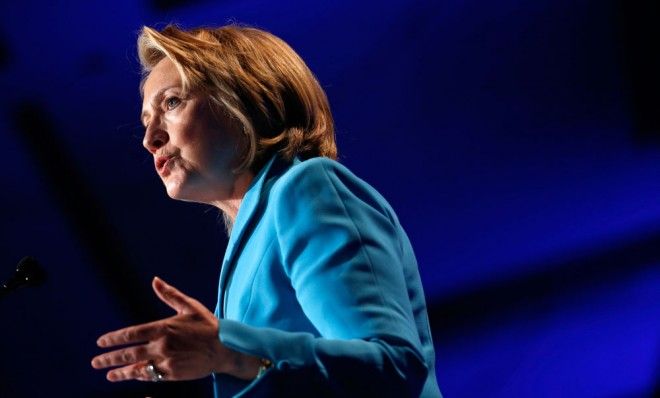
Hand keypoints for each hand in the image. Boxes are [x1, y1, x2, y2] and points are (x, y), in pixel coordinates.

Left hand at [91, 277, 260, 381]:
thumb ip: (169, 294)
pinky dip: (139, 376)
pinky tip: (131, 376)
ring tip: (109, 374)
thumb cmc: (207, 325)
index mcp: (163, 328)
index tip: (101, 342)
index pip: (131, 334)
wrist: (225, 348)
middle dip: (109, 358)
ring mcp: (166, 361)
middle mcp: (162, 345)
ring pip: (137, 368)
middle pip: (128, 354)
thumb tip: (155, 280)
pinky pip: (151, 377)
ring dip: (120, 372)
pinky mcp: (173, 374)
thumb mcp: (189, 306)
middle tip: (96, 362)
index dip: (113, 339)